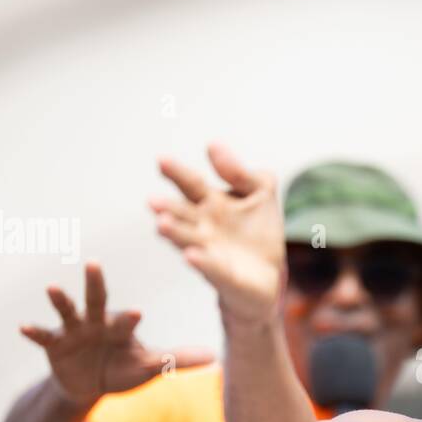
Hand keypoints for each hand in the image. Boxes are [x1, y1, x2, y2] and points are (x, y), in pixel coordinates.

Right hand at [20, 262, 213, 406]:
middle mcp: (97, 322)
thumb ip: (178, 361)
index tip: (138, 313)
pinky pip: (43, 336)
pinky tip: (22, 326)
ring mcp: (74, 331)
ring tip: (51, 287)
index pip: (128, 320)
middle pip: (97, 299)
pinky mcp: (54, 344)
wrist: (90, 385)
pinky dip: (34, 331)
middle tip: (94, 262)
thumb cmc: (124, 369)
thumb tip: (216, 358)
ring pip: (68, 311)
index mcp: (121, 327)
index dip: (131, 319)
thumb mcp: (150, 368)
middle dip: (95, 282)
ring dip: (59, 299)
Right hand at [151, 143, 285, 324]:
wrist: (269, 274)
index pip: (191, 184)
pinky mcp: (222, 275)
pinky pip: (210, 267)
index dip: (176, 173)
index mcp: (210, 202)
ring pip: (188, 240)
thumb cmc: (258, 231)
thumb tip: (213, 145)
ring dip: (175, 232)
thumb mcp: (260, 192)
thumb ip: (240, 172)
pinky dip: (200, 261)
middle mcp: (202, 226)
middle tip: (152, 201)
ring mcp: (209, 251)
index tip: (161, 160)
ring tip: (161, 225)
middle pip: (182, 214)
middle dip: (167, 208)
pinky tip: (191, 256)